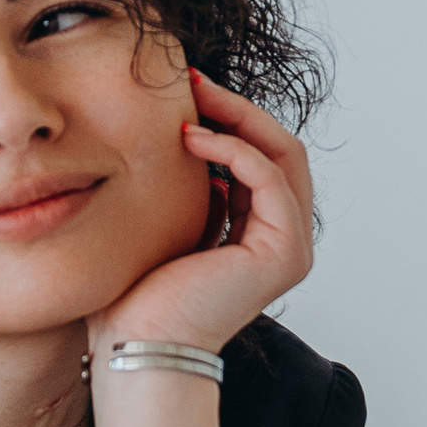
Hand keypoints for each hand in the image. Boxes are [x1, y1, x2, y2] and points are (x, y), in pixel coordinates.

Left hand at [91, 68, 315, 361]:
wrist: (136, 347)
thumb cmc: (136, 295)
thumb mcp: (168, 222)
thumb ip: (190, 187)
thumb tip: (183, 135)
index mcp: (260, 233)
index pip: (262, 156)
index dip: (229, 116)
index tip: (185, 88)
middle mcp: (285, 239)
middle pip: (280, 147)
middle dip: (236, 106)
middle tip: (191, 79)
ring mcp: (290, 247)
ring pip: (282, 154)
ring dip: (237, 117)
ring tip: (192, 98)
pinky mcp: (283, 253)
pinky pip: (269, 178)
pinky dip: (234, 149)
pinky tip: (190, 139)